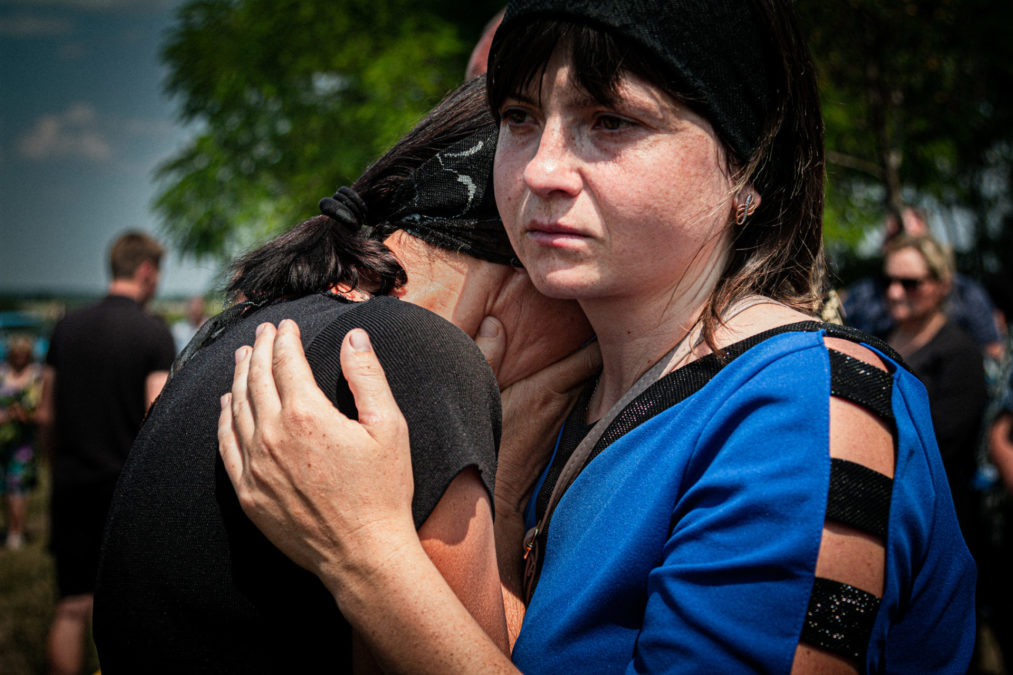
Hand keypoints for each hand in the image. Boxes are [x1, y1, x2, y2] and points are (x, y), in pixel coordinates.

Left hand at [218, 319, 415, 587]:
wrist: (362, 553)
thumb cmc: (383, 490)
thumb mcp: (388, 426)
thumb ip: (367, 376)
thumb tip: (354, 336)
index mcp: (307, 414)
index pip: (286, 362)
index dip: (285, 338)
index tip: (286, 324)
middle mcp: (272, 435)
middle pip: (258, 379)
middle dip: (260, 350)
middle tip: (263, 333)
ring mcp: (255, 465)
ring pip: (237, 407)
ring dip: (239, 377)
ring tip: (243, 358)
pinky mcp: (247, 492)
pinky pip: (226, 444)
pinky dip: (224, 418)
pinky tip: (226, 404)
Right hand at [477, 316, 601, 513]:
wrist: (498, 491)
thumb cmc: (486, 442)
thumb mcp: (477, 392)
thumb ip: (484, 355)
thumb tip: (492, 323)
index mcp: (548, 387)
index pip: (590, 354)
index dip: (605, 332)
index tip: (611, 311)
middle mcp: (565, 400)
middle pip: (598, 363)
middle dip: (605, 341)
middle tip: (612, 315)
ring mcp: (566, 416)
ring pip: (591, 380)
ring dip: (593, 361)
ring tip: (605, 335)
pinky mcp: (563, 429)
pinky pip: (580, 396)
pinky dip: (584, 381)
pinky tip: (581, 370)